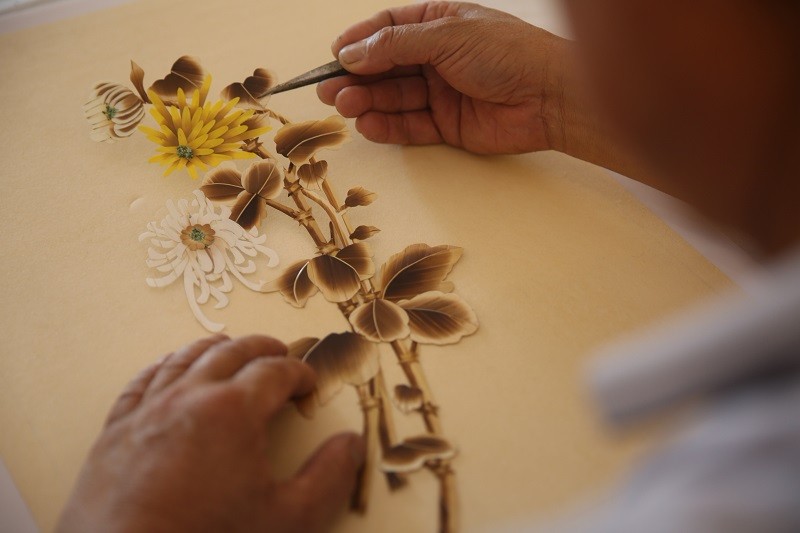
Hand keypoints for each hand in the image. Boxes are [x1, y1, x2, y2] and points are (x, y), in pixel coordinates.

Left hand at [56, 334, 364, 532]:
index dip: (299, 372)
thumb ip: (328, 478)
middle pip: (232, 352)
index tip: (309, 383)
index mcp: (234, 410)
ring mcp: (148, 409)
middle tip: (279, 355)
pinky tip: (169, 367)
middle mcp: (189, 396)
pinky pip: (142, 380)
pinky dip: (164, 365)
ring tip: (229, 346)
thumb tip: (352, 444)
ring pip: (186, 357)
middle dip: (263, 349)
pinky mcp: (116, 429)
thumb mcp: (287, 520)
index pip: (276, 372)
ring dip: (215, 348)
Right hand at [317, 1, 568, 154]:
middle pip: (386, 67)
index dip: (360, 42)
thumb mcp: (447, 36)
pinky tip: (369, 125)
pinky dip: (389, 126)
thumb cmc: (509, 53)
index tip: (335, 55)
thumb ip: (396, 45)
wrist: (550, 97)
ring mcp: (442, 92)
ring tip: (344, 106)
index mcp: (439, 24)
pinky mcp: (448, 125)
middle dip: (356, 78)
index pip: (389, 29)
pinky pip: (410, 126)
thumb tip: (353, 53)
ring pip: (394, 98)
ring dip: (367, 102)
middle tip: (329, 90)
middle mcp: (438, 57)